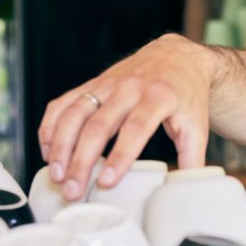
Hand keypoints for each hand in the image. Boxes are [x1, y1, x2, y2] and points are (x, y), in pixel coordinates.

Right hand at [38, 34, 214, 200]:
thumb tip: (186, 189)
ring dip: (60, 146)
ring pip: (74, 114)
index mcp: (159, 96)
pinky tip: (48, 151)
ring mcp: (107, 84)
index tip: (106, 181)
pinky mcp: (92, 83)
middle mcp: (129, 87)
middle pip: (98, 125)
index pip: (136, 127)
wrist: (177, 56)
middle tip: (73, 189)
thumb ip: (193, 157)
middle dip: (82, 160)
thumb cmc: (187, 94)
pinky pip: (63, 103)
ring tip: (56, 175)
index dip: (120, 155)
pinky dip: (50, 127)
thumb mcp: (197, 124)